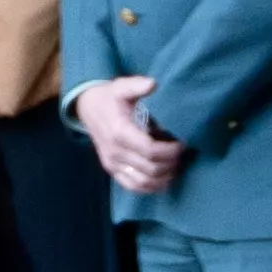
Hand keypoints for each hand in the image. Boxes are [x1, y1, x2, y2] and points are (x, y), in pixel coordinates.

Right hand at [75, 79, 184, 194]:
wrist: (87, 109)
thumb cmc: (109, 97)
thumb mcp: (121, 86)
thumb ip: (136, 85)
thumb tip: (153, 84)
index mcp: (119, 132)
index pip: (150, 150)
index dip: (170, 150)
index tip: (182, 143)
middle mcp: (115, 152)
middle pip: (150, 168)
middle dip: (171, 163)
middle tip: (184, 155)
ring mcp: (112, 164)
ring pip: (143, 182)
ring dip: (164, 178)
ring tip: (177, 167)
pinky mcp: (112, 170)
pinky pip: (132, 186)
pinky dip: (151, 187)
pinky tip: (164, 179)